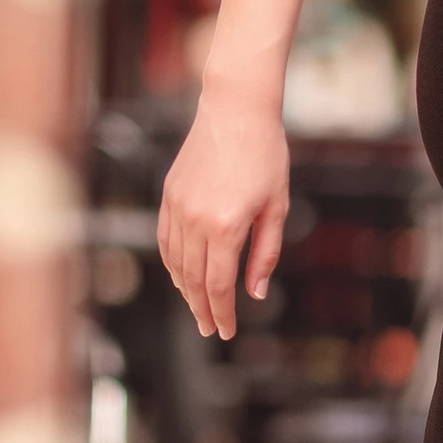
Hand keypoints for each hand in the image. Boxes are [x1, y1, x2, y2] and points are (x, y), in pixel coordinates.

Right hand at [158, 85, 290, 339]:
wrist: (236, 110)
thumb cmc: (266, 155)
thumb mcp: (276, 206)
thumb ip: (264, 252)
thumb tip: (254, 293)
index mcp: (226, 226)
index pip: (218, 285)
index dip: (222, 313)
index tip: (225, 332)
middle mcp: (196, 220)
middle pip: (193, 280)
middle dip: (202, 309)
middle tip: (210, 329)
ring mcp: (178, 207)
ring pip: (176, 262)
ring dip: (185, 290)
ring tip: (197, 308)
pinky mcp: (169, 194)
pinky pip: (166, 240)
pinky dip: (172, 263)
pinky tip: (181, 275)